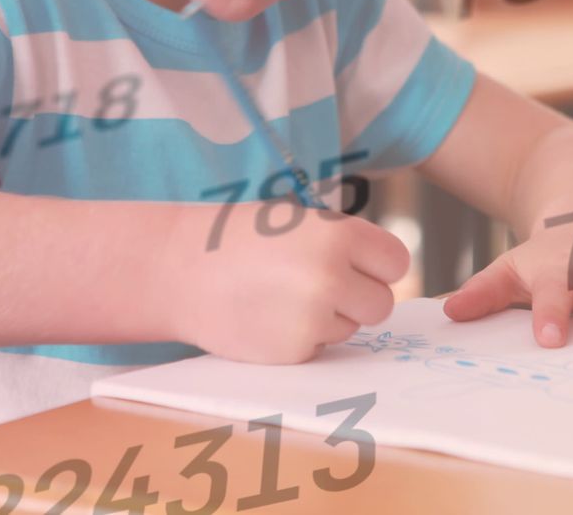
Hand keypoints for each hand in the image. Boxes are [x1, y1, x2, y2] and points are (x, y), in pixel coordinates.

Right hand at [160, 203, 408, 363]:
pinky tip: (267, 317)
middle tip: (321, 287)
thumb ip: (345, 244)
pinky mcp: (294, 351)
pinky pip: (320, 347)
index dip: (378, 267)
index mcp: (339, 235)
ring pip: (350, 328)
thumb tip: (386, 274)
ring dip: (327, 318)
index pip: (397, 263)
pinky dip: (301, 337)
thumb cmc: (239, 239)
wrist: (176, 270)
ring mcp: (313, 318)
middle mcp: (332, 277)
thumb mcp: (299, 222)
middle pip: (381, 304)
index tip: (358, 266)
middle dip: (357, 299)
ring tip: (281, 296)